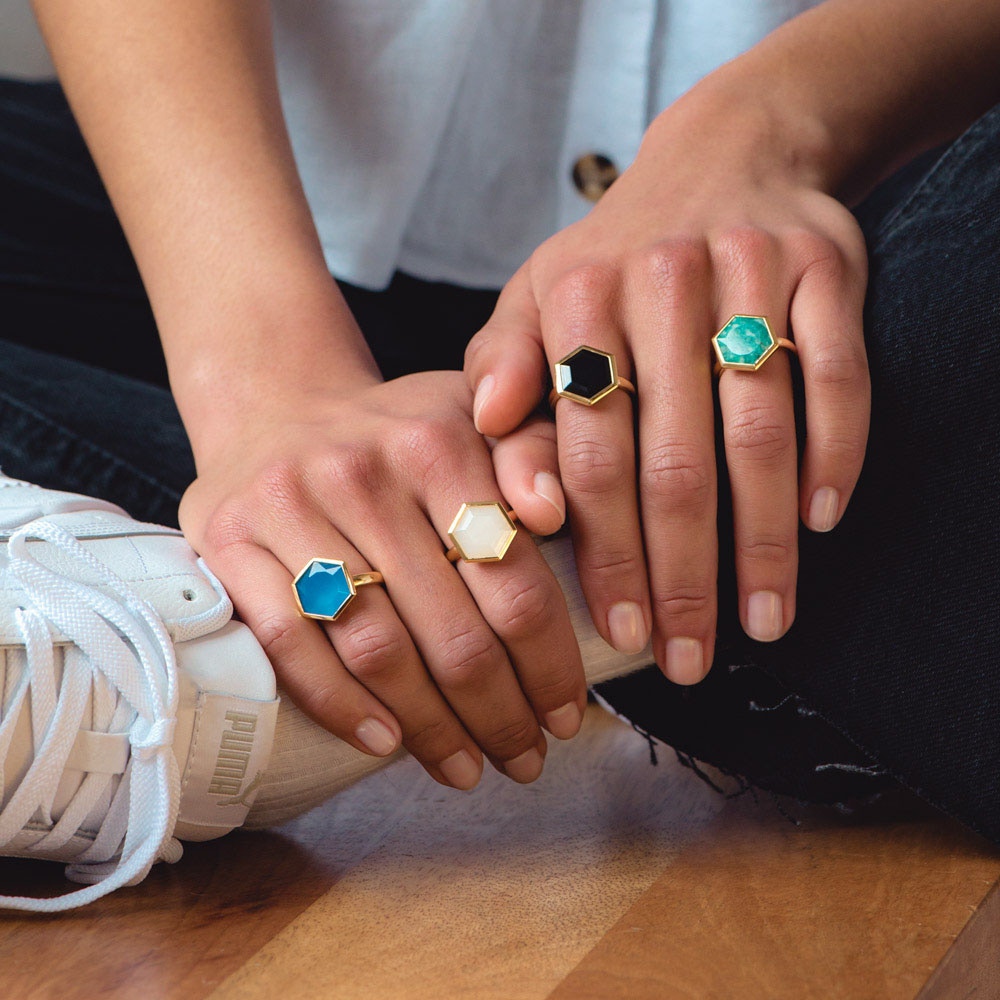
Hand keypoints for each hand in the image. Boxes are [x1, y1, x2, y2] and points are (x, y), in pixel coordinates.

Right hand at [179, 370, 585, 788]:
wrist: (279, 409)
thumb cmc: (397, 434)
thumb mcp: (477, 415)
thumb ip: (534, 451)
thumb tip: (553, 513)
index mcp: (438, 443)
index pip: (513, 582)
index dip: (549, 665)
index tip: (566, 715)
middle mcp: (362, 474)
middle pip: (451, 631)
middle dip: (500, 714)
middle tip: (525, 758)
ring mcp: (289, 508)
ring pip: (376, 649)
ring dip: (430, 726)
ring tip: (465, 766)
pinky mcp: (229, 542)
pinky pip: (292, 645)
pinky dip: (341, 706)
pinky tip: (385, 742)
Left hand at [465, 88, 870, 683]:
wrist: (726, 152)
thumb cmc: (618, 253)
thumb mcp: (540, 295)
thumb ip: (504, 362)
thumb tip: (486, 429)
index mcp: (578, 303)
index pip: (587, 456)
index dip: (606, 554)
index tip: (620, 633)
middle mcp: (661, 287)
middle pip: (675, 463)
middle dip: (683, 576)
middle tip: (691, 658)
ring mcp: (750, 274)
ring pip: (760, 435)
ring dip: (763, 543)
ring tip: (764, 622)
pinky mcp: (826, 268)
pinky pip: (836, 378)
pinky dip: (834, 455)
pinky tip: (819, 523)